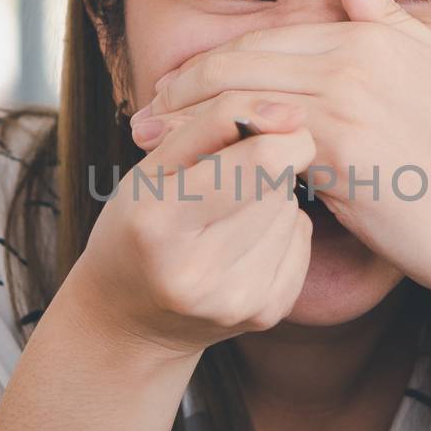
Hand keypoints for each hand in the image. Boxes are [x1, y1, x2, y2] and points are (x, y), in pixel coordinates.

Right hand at [75, 109, 315, 359]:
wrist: (128, 317)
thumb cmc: (137, 226)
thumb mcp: (150, 168)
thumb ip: (212, 125)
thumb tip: (292, 113)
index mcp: (158, 222)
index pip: (258, 161)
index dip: (279, 132)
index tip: (279, 121)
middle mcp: (197, 272)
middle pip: (276, 183)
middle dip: (263, 165)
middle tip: (229, 177)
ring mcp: (235, 300)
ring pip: (290, 209)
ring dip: (270, 199)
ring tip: (226, 216)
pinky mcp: (266, 314)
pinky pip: (301, 240)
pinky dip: (280, 230)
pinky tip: (244, 242)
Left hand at [134, 0, 430, 307]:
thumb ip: (384, 15)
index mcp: (373, 37)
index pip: (267, 38)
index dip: (211, 62)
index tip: (174, 88)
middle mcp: (357, 58)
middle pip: (242, 62)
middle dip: (182, 88)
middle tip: (144, 116)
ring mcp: (349, 100)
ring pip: (241, 98)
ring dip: (185, 121)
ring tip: (150, 143)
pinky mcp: (342, 149)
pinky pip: (261, 140)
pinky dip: (219, 151)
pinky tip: (191, 170)